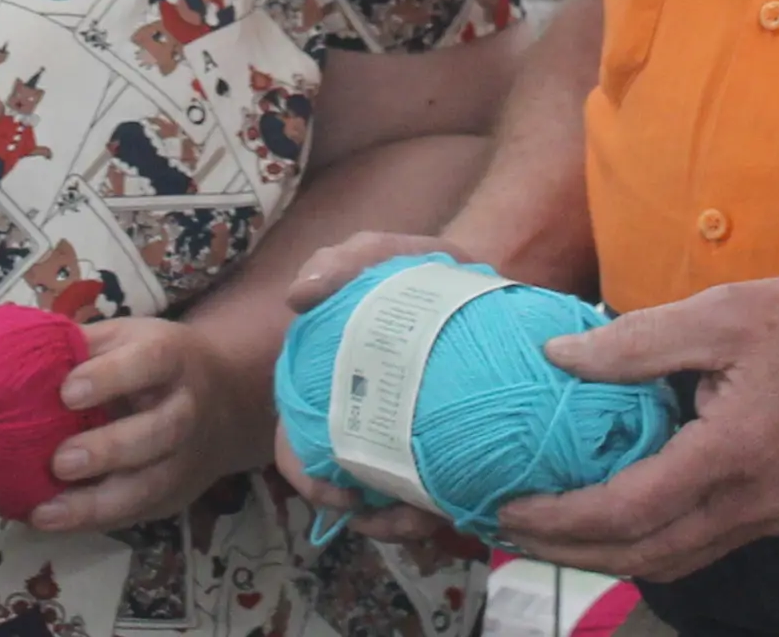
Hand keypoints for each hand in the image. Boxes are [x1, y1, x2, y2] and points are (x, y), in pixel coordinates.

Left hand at [33, 317, 274, 532]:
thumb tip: (21, 354)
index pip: (150, 362)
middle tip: (60, 461)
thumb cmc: (150, 363)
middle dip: (110, 449)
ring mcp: (185, 458)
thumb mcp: (125, 338)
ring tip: (47, 511)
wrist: (221, 400)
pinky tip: (52, 521)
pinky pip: (136, 514)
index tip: (67, 393)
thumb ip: (82, 346)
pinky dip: (93, 522)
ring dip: (97, 504)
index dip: (111, 377)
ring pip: (151, 486)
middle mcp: (186, 409)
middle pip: (160, 431)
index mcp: (172, 357)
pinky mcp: (174, 495)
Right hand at [269, 229, 475, 542]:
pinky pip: (433, 497)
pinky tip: (459, 505)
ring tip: (435, 516)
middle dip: (371, 517)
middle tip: (406, 517)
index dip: (308, 478)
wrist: (483, 283)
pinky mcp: (444, 450)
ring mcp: (400, 439)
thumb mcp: (381, 255)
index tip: (342, 494)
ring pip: (390, 504)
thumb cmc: (418, 274)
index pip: (296, 446)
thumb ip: (344, 262)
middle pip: (343, 490)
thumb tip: (299, 296)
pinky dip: (441, 508)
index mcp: (325, 386)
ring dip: (406, 523)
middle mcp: (356, 421)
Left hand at [494, 278, 778, 583]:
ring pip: (672, 561)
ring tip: (553, 533)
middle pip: (644, 556)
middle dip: (571, 551)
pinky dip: (649, 544)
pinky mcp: (778, 512)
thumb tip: (559, 357)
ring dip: (608, 556)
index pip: (630, 510)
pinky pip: (700, 546)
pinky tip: (618, 519)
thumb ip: (639, 340)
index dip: (563, 518)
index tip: (510, 507)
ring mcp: (768, 517)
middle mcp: (751, 505)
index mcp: (733, 455)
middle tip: (510, 532)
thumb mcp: (726, 312)